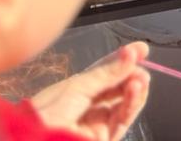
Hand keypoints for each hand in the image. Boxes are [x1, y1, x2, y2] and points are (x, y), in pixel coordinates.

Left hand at [30, 43, 149, 140]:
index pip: (107, 71)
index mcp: (79, 88)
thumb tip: (130, 55)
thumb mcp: (78, 86)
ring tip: (141, 78)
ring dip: (135, 88)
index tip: (141, 49)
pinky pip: (124, 119)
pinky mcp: (106, 136)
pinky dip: (133, 103)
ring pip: (125, 102)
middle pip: (119, 86)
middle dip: (132, 73)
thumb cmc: (49, 110)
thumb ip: (107, 73)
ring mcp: (99, 121)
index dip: (123, 59)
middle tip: (142, 63)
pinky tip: (136, 89)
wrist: (39, 138)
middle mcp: (91, 104)